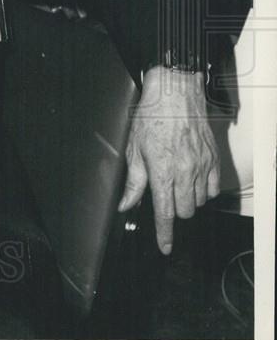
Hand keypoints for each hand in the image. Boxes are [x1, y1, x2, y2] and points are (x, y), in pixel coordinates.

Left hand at [118, 65, 219, 253]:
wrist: (175, 93)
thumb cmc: (151, 116)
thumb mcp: (133, 148)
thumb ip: (133, 181)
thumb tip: (126, 204)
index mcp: (162, 170)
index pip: (165, 213)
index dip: (165, 234)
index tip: (165, 247)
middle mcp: (185, 171)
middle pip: (184, 211)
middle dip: (173, 210)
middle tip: (163, 194)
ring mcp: (202, 165)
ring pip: (199, 201)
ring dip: (187, 199)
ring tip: (175, 181)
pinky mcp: (214, 159)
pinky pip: (213, 188)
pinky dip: (203, 189)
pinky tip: (191, 178)